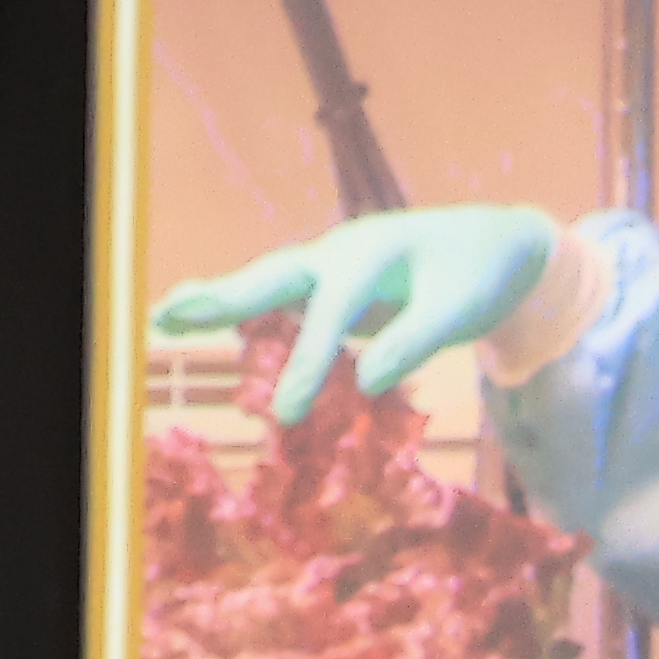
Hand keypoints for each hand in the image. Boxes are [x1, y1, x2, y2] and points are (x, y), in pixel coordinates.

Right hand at [156, 202, 571, 424]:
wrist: (497, 244)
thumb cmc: (481, 276)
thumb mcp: (463, 309)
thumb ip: (416, 341)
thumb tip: (365, 383)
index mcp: (374, 253)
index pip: (332, 313)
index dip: (309, 363)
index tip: (289, 414)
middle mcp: (340, 252)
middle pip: (274, 278)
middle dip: (223, 300)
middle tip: (169, 315)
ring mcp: (328, 265)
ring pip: (265, 282)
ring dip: (214, 300)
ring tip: (161, 316)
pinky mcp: (324, 285)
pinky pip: (272, 297)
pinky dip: (230, 305)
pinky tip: (190, 317)